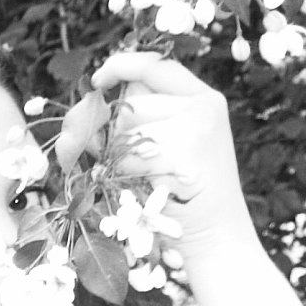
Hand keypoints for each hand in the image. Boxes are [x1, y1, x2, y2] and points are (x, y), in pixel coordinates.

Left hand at [91, 52, 259, 259]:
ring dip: (120, 159)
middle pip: (130, 102)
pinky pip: (124, 158)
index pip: (155, 65)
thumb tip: (87, 107)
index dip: (121, 66)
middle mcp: (204, 106)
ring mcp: (196, 127)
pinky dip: (124, 178)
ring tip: (149, 182)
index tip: (98, 81)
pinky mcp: (181, 153)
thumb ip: (142, 118)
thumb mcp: (172, 147)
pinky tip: (149, 191)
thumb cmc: (187, 201)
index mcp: (204, 99)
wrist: (218, 240)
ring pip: (123, 130)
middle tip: (139, 167)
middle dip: (117, 133)